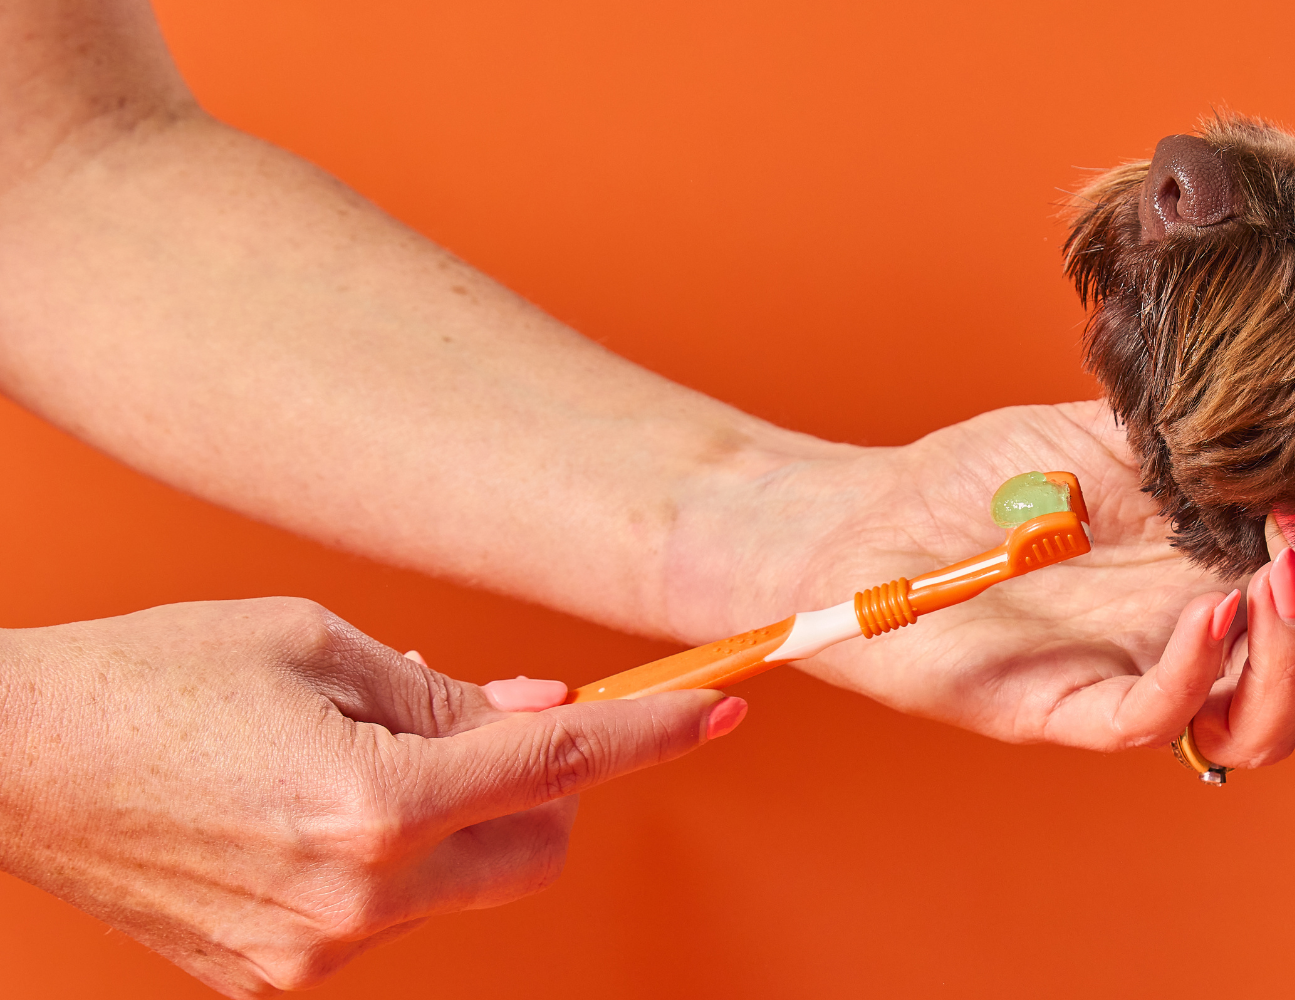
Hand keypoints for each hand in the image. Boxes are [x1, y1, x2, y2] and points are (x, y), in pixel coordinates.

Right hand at [0, 598, 742, 997]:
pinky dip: (386, 864)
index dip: (653, 735)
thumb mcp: (313, 643)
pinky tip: (305, 816)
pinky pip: (388, 916)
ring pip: (462, 883)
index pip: (558, 768)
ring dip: (452, 824)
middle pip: (537, 850)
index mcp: (371, 801)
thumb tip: (545, 715)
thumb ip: (445, 691)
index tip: (722, 709)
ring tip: (350, 764)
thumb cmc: (154, 678)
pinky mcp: (276, 980)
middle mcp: (354, 895)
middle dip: (544, 791)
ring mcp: (315, 952)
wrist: (12, 763)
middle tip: (485, 731)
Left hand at [659, 399, 1294, 761]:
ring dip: (1294, 657)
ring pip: (1259, 726)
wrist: (871, 517)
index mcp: (1217, 580)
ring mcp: (1136, 682)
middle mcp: (1193, 644)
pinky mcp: (1066, 710)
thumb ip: (1204, 433)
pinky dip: (1198, 671)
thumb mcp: (1116, 432)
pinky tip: (1213, 609)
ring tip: (1288, 575)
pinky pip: (1154, 720)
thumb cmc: (987, 481)